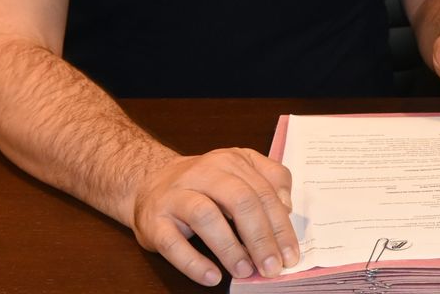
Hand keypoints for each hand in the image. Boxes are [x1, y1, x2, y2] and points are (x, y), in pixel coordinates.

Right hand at [130, 148, 299, 286]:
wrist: (149, 181)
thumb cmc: (204, 183)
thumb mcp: (239, 171)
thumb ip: (269, 181)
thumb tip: (287, 207)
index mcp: (231, 162)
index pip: (263, 191)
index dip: (280, 225)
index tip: (290, 254)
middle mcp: (203, 173)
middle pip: (239, 200)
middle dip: (261, 237)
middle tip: (272, 266)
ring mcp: (175, 196)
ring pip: (205, 216)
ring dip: (229, 247)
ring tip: (245, 271)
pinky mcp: (153, 220)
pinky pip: (172, 242)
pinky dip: (193, 262)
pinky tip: (212, 276)